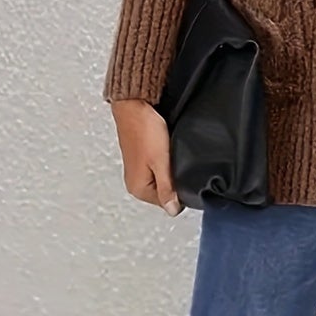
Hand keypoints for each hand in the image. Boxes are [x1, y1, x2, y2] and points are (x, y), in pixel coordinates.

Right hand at [111, 98, 183, 215]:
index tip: (181, 173)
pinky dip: (165, 161)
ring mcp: (137, 171)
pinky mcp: (140, 159)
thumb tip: (172, 210)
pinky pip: (158, 167)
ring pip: (163, 178)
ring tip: (169, 154)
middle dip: (175, 179)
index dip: (180, 190)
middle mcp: (135, 183)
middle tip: (176, 161)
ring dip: (170, 169)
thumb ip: (167, 188)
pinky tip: (166, 150)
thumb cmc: (144, 129)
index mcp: (138, 189)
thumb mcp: (161, 162)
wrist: (134, 105)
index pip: (168, 203)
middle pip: (165, 192)